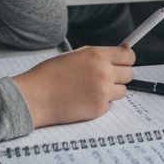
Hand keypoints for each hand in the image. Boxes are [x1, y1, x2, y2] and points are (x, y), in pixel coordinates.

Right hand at [13, 45, 135, 126]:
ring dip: (111, 90)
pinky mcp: (99, 109)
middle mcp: (104, 72)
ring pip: (122, 91)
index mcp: (97, 55)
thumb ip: (96, 56)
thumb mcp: (74, 55)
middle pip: (130, 74)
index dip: (126, 60)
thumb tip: (115, 57)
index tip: (123, 63)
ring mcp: (103, 92)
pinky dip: (101, 103)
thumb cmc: (49, 75)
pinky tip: (84, 99)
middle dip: (120, 76)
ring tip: (91, 89)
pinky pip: (110, 104)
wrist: (34, 97)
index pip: (128, 56)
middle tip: (107, 77)